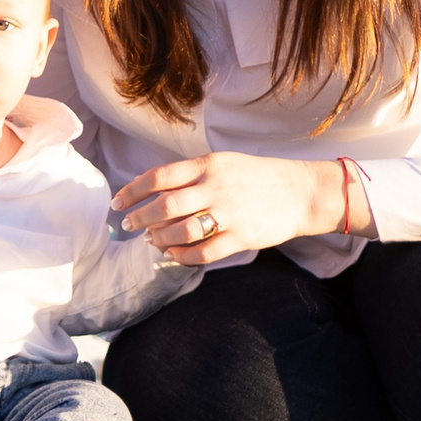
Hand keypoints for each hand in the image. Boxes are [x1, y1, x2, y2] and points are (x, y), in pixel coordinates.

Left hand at [111, 152, 357, 264]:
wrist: (301, 192)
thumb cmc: (258, 177)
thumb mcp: (224, 163)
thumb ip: (192, 174)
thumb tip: (156, 192)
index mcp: (208, 165)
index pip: (159, 176)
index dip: (133, 191)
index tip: (119, 202)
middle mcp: (215, 187)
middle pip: (164, 206)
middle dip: (140, 218)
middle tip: (129, 225)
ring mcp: (228, 214)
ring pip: (180, 232)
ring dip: (160, 239)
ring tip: (152, 241)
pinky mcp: (241, 238)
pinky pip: (202, 253)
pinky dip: (182, 257)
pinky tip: (173, 255)